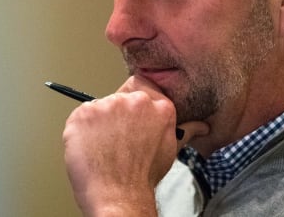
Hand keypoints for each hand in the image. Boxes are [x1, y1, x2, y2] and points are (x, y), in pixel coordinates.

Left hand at [62, 76, 208, 215]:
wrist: (119, 197)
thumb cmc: (142, 178)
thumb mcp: (172, 150)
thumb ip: (187, 130)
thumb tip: (203, 126)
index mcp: (160, 106)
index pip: (143, 87)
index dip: (134, 107)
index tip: (130, 120)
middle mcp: (136, 101)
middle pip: (121, 97)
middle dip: (118, 116)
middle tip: (118, 141)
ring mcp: (109, 105)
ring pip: (100, 107)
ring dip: (99, 124)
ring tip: (104, 148)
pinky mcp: (85, 113)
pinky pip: (80, 116)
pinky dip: (82, 131)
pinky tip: (91, 147)